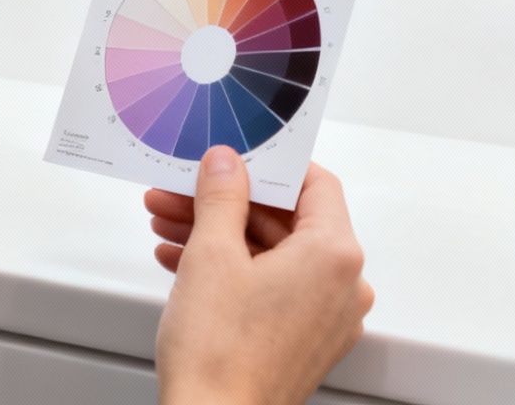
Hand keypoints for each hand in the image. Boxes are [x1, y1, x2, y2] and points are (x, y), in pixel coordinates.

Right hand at [151, 151, 372, 404]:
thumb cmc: (221, 357)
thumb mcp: (212, 254)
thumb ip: (222, 195)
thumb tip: (228, 164)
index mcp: (334, 256)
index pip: (315, 183)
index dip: (269, 165)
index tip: (235, 156)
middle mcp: (343, 287)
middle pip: (287, 220)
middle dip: (227, 202)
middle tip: (183, 190)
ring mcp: (325, 318)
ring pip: (274, 254)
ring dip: (221, 234)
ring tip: (171, 223)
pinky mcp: (302, 340)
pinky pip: (272, 287)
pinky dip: (232, 269)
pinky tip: (183, 261)